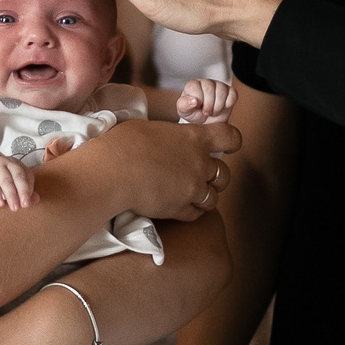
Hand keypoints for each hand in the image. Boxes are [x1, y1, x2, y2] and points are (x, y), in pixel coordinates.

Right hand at [0, 154, 36, 210]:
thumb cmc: (3, 177)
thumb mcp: (15, 182)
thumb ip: (26, 191)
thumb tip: (36, 199)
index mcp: (19, 165)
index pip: (27, 176)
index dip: (29, 190)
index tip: (28, 203)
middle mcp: (9, 164)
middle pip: (18, 176)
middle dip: (22, 192)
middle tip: (24, 205)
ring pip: (5, 180)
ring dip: (11, 195)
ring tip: (14, 207)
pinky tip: (0, 203)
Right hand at [84, 117, 239, 222]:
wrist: (112, 171)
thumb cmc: (124, 143)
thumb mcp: (152, 129)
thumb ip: (170, 137)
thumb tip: (167, 142)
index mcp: (195, 138)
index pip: (230, 137)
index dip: (232, 141)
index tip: (227, 146)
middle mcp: (200, 164)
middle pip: (224, 174)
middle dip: (216, 176)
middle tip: (201, 175)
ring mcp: (192, 189)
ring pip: (213, 198)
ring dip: (204, 196)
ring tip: (189, 193)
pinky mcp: (179, 209)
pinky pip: (196, 214)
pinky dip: (191, 211)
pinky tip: (179, 205)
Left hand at [174, 77, 234, 124]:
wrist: (207, 123)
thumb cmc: (194, 114)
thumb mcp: (184, 112)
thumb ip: (183, 105)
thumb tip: (193, 100)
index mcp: (193, 85)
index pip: (195, 87)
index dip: (198, 100)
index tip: (197, 107)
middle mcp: (206, 83)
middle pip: (209, 88)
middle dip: (208, 105)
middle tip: (206, 112)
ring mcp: (219, 86)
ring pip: (222, 91)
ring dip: (218, 106)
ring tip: (213, 111)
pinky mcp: (230, 91)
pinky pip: (233, 95)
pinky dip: (227, 104)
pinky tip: (222, 108)